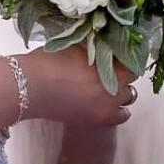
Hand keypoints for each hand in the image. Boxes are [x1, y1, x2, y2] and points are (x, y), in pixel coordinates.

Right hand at [21, 44, 136, 126]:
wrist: (29, 86)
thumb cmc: (50, 61)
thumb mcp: (78, 45)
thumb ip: (97, 46)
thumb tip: (107, 42)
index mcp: (112, 68)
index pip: (133, 62)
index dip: (127, 57)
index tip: (119, 53)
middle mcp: (115, 89)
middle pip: (131, 81)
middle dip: (123, 74)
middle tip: (110, 68)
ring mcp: (107, 108)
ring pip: (128, 99)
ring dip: (120, 92)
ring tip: (106, 86)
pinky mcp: (97, 121)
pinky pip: (120, 116)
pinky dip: (116, 109)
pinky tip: (103, 101)